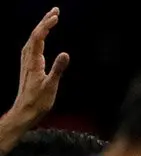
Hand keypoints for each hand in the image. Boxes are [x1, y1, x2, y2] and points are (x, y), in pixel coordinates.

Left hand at [9, 8, 68, 127]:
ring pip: (33, 39)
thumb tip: (65, 53)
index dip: (46, 25)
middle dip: (45, 21)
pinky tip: (42, 37)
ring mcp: (27, 61)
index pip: (38, 37)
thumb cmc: (38, 100)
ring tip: (51, 19)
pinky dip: (39, 37)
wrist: (25, 110)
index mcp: (33, 61)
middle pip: (35, 34)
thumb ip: (58, 69)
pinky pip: (33, 46)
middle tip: (56, 10)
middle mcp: (28, 58)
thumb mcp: (50, 86)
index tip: (57, 16)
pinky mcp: (29, 65)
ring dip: (42, 28)